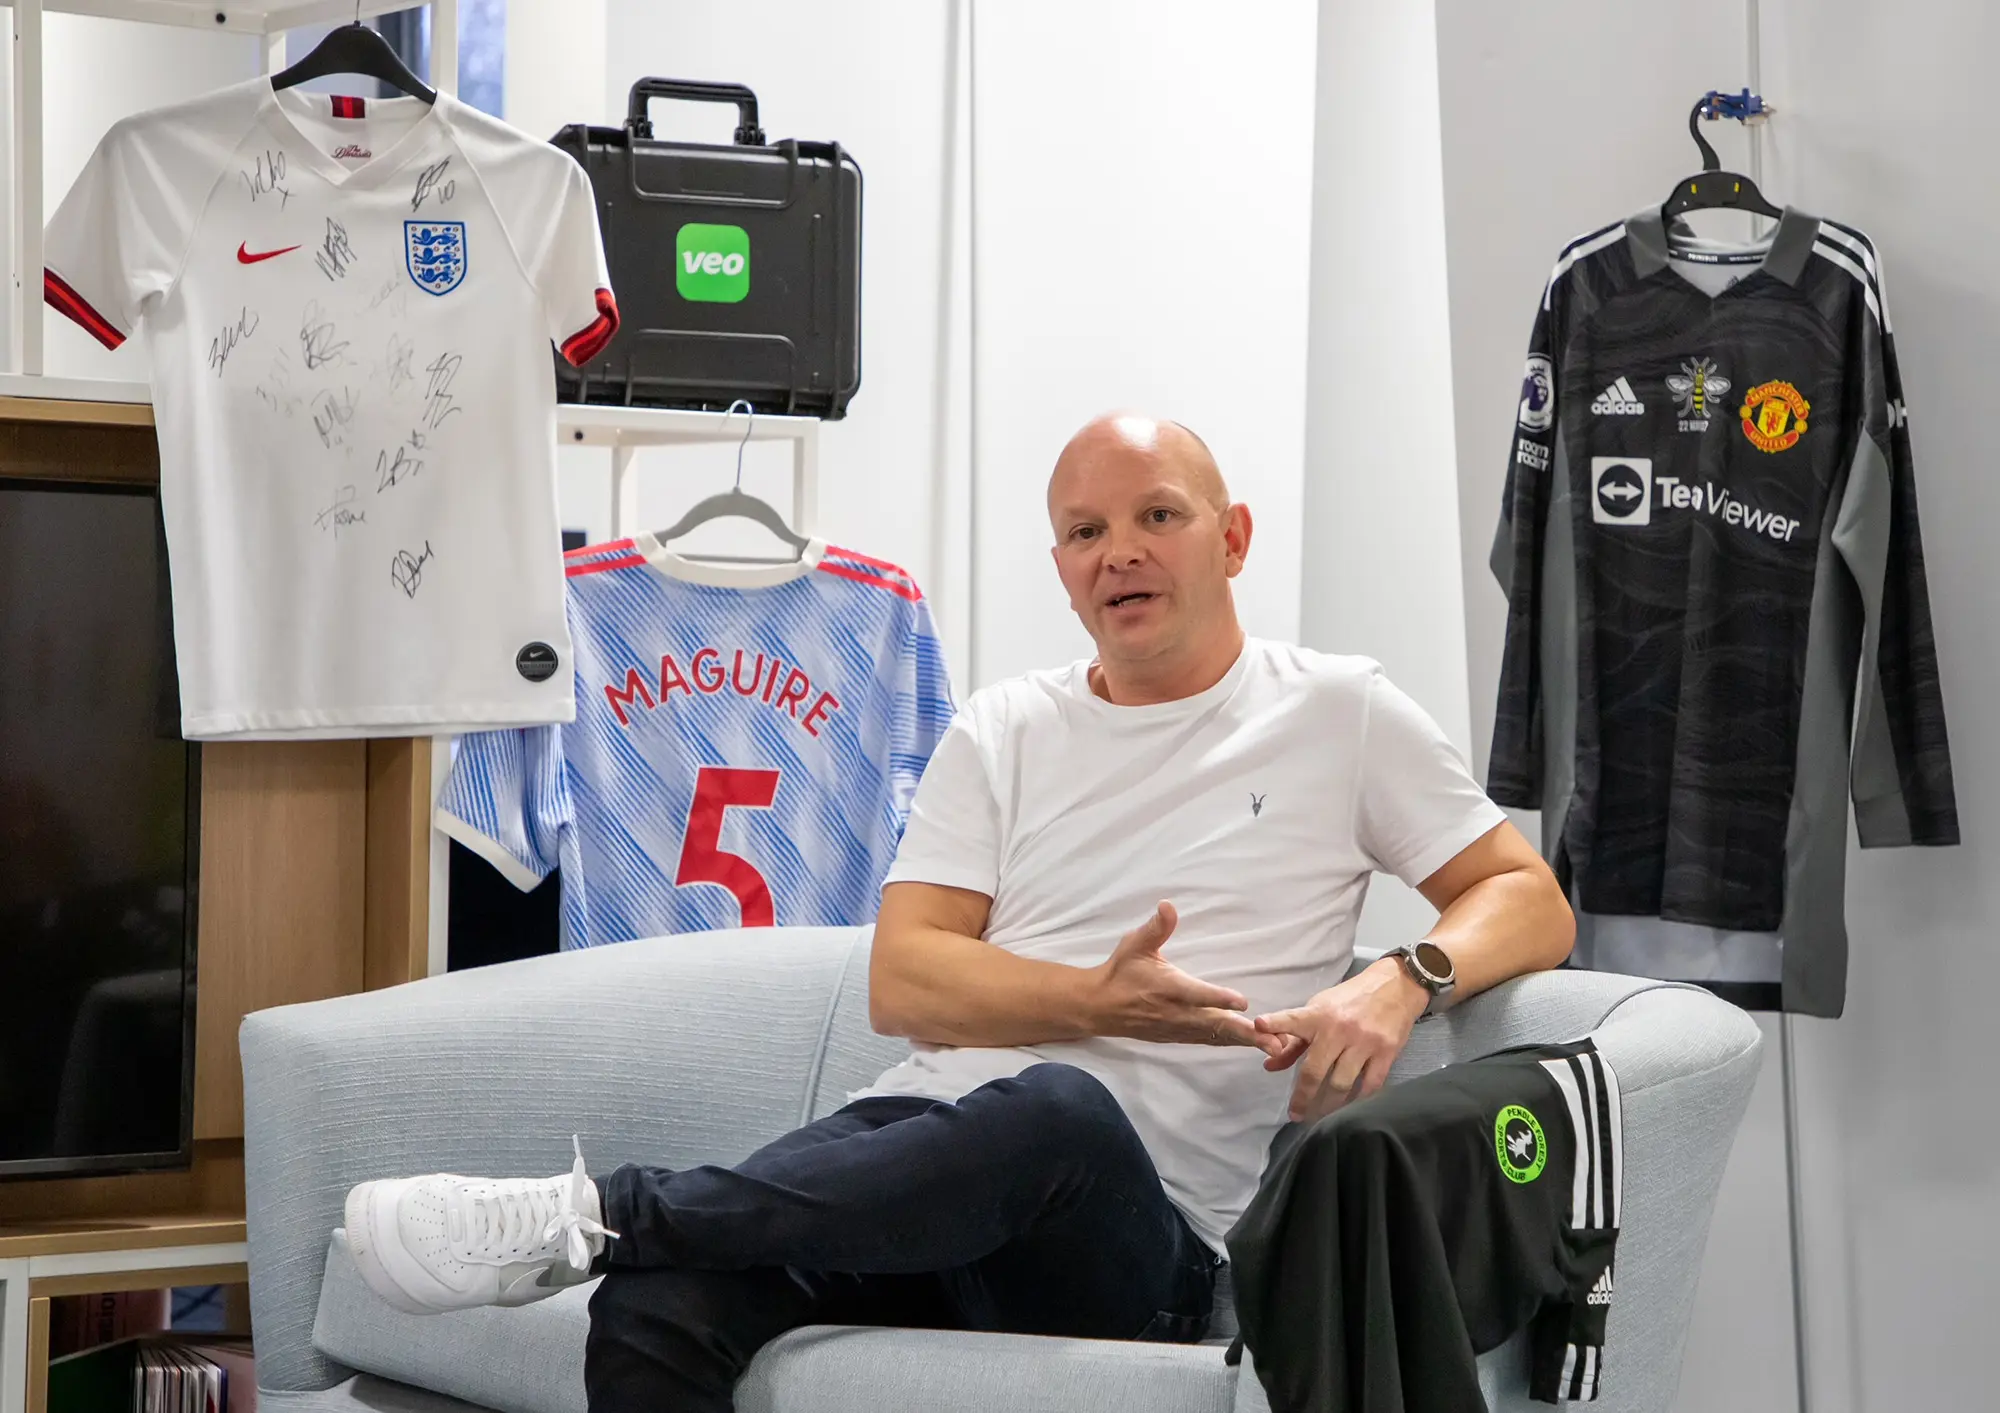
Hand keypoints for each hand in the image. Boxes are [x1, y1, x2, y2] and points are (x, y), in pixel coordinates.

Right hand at [1090, 901, 1268, 1048]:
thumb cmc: (1120, 971)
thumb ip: (1155, 927)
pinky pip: (1207, 1041)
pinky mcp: (1177, 1036)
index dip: (1218, 998)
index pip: (1195, 994)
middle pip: (1213, 1024)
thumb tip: (1168, 905)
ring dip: (1243, 1042)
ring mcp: (1177, 1028)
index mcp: (1166, 987)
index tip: (1242, 1002)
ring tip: (1273, 1047)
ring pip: (1214, 1036)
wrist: (1098, 1006)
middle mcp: (1174, 1011)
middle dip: (1244, 1033)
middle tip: (1272, 1040)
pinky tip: (1248, 1045)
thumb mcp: (1134, 944)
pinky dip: (1228, 1043)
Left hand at [1253, 956, 1430, 1121]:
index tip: (1258, 1026)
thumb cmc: (1350, 1000)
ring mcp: (1364, 1042)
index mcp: (1319, 1015)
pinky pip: (1370, 1085)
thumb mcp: (1319, 1010)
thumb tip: (1269, 1066)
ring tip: (1319, 1116)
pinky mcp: (1386, 1052)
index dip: (1275, 1023)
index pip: (1293, 1020)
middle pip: (1316, 1070)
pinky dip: (1357, 1100)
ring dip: (1328, 1105)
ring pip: (1341, 1083)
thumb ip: (1294, 1041)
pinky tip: (1347, 1107)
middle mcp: (1339, 1029)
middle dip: (1303, 1096)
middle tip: (1296, 1114)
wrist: (1395, 987)